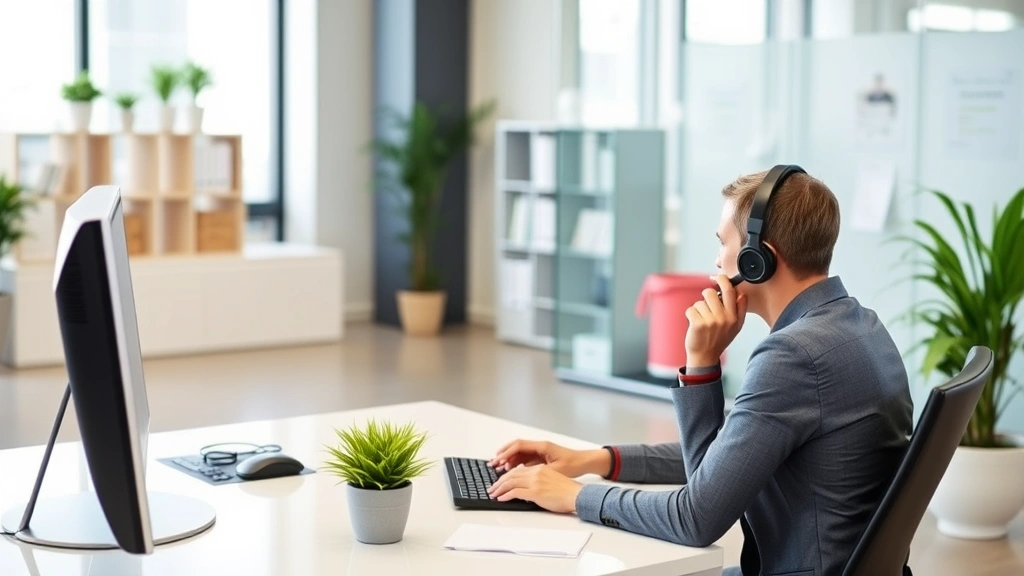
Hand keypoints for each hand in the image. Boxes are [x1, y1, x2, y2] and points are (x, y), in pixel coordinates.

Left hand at [487, 465, 582, 513]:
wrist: (577, 495)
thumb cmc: (567, 491)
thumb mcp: (551, 480)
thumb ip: (537, 481)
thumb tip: (526, 488)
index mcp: (539, 469)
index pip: (517, 470)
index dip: (506, 476)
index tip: (499, 481)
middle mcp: (536, 473)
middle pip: (511, 475)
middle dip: (499, 482)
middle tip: (492, 488)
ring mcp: (535, 482)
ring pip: (511, 482)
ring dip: (499, 488)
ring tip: (493, 494)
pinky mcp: (535, 492)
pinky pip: (515, 492)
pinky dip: (506, 495)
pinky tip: (501, 499)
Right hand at [489, 440, 608, 477]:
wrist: (585, 462)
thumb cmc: (574, 464)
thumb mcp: (555, 470)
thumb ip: (539, 471)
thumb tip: (522, 474)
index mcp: (542, 446)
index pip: (519, 446)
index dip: (506, 452)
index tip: (498, 459)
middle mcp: (539, 446)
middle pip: (516, 447)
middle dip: (503, 454)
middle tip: (493, 463)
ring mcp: (540, 451)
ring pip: (519, 452)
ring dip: (509, 459)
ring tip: (499, 467)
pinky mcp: (541, 457)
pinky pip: (525, 457)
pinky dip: (516, 462)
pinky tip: (511, 469)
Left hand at [684, 274, 747, 367]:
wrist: (705, 356)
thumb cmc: (718, 340)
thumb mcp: (735, 327)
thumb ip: (740, 309)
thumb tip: (741, 293)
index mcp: (734, 316)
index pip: (731, 291)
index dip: (723, 280)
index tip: (718, 277)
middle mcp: (724, 318)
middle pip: (711, 292)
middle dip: (706, 297)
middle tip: (706, 307)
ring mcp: (711, 321)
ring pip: (699, 302)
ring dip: (698, 309)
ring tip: (702, 320)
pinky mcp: (698, 323)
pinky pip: (691, 309)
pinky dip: (690, 315)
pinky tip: (694, 324)